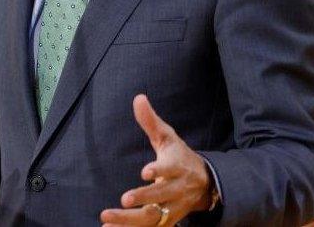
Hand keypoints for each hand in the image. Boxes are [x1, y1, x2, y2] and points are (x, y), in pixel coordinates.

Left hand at [99, 95, 212, 225]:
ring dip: (130, 221)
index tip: (145, 172)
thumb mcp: (168, 137)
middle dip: (143, 198)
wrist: (206, 184)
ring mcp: (173, 208)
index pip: (169, 169)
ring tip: (107, 219)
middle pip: (160, 197)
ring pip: (153, 218)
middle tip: (124, 200)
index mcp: (177, 167)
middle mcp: (176, 190)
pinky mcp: (168, 220)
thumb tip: (138, 98)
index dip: (158, 171)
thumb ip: (151, 121)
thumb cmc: (179, 156)